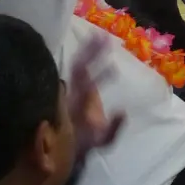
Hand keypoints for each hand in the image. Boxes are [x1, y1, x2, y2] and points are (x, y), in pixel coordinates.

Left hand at [67, 35, 124, 160]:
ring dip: (88, 50)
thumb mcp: (101, 142)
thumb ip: (112, 129)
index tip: (114, 65)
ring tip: (100, 36)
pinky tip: (94, 45)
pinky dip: (85, 55)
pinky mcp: (73, 89)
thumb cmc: (83, 144)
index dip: (100, 73)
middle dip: (91, 53)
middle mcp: (73, 94)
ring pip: (77, 65)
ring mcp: (72, 90)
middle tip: (104, 38)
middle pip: (80, 68)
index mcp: (79, 104)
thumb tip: (124, 112)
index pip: (88, 84)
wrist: (61, 148)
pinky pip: (77, 68)